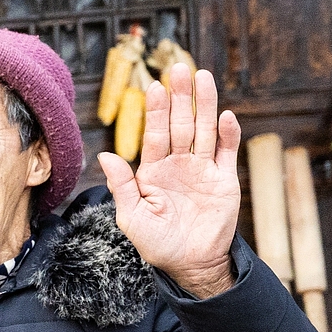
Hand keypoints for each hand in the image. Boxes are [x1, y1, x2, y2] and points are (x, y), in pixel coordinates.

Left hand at [99, 65, 240, 298]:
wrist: (189, 264)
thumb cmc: (156, 242)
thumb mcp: (132, 217)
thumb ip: (121, 186)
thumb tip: (104, 155)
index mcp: (153, 171)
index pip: (154, 135)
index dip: (155, 112)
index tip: (154, 87)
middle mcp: (178, 165)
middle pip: (180, 124)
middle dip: (180, 97)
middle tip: (180, 67)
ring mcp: (203, 170)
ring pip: (203, 130)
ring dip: (204, 105)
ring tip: (203, 77)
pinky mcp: (224, 180)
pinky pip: (226, 152)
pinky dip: (227, 135)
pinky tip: (226, 116)